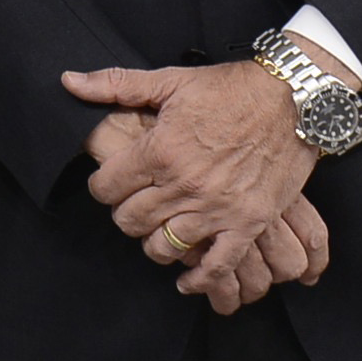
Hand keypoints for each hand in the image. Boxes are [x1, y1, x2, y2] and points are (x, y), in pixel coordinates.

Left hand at [69, 59, 318, 311]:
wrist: (293, 99)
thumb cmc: (230, 89)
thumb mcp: (169, 80)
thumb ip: (114, 85)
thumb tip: (68, 81)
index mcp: (160, 150)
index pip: (106, 188)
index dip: (102, 187)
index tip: (111, 184)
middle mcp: (184, 184)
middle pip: (130, 220)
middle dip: (125, 214)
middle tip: (134, 205)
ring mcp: (217, 208)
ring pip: (163, 247)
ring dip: (155, 243)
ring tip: (159, 231)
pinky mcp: (248, 223)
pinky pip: (217, 265)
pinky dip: (199, 279)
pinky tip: (187, 280)